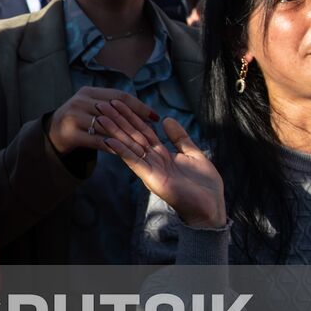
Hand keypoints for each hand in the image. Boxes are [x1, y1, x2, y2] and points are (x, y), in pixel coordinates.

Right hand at [46, 86, 158, 155]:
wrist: (52, 133)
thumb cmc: (79, 120)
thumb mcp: (92, 107)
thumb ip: (111, 106)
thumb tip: (144, 112)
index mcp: (88, 91)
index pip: (119, 97)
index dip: (139, 106)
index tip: (156, 117)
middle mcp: (80, 101)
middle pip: (114, 111)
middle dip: (136, 123)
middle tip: (152, 135)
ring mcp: (73, 117)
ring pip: (107, 127)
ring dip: (126, 137)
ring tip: (141, 147)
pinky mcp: (70, 134)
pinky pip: (96, 141)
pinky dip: (112, 146)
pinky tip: (123, 152)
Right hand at [98, 108, 225, 228]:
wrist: (210, 208)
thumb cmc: (205, 186)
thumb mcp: (194, 154)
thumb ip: (180, 138)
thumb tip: (167, 119)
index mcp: (162, 153)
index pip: (143, 130)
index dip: (131, 116)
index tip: (117, 102)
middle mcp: (152, 160)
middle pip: (132, 135)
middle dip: (117, 120)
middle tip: (101, 105)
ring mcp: (150, 169)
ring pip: (129, 145)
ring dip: (114, 131)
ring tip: (100, 117)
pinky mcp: (151, 178)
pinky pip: (134, 161)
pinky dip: (122, 150)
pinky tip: (110, 140)